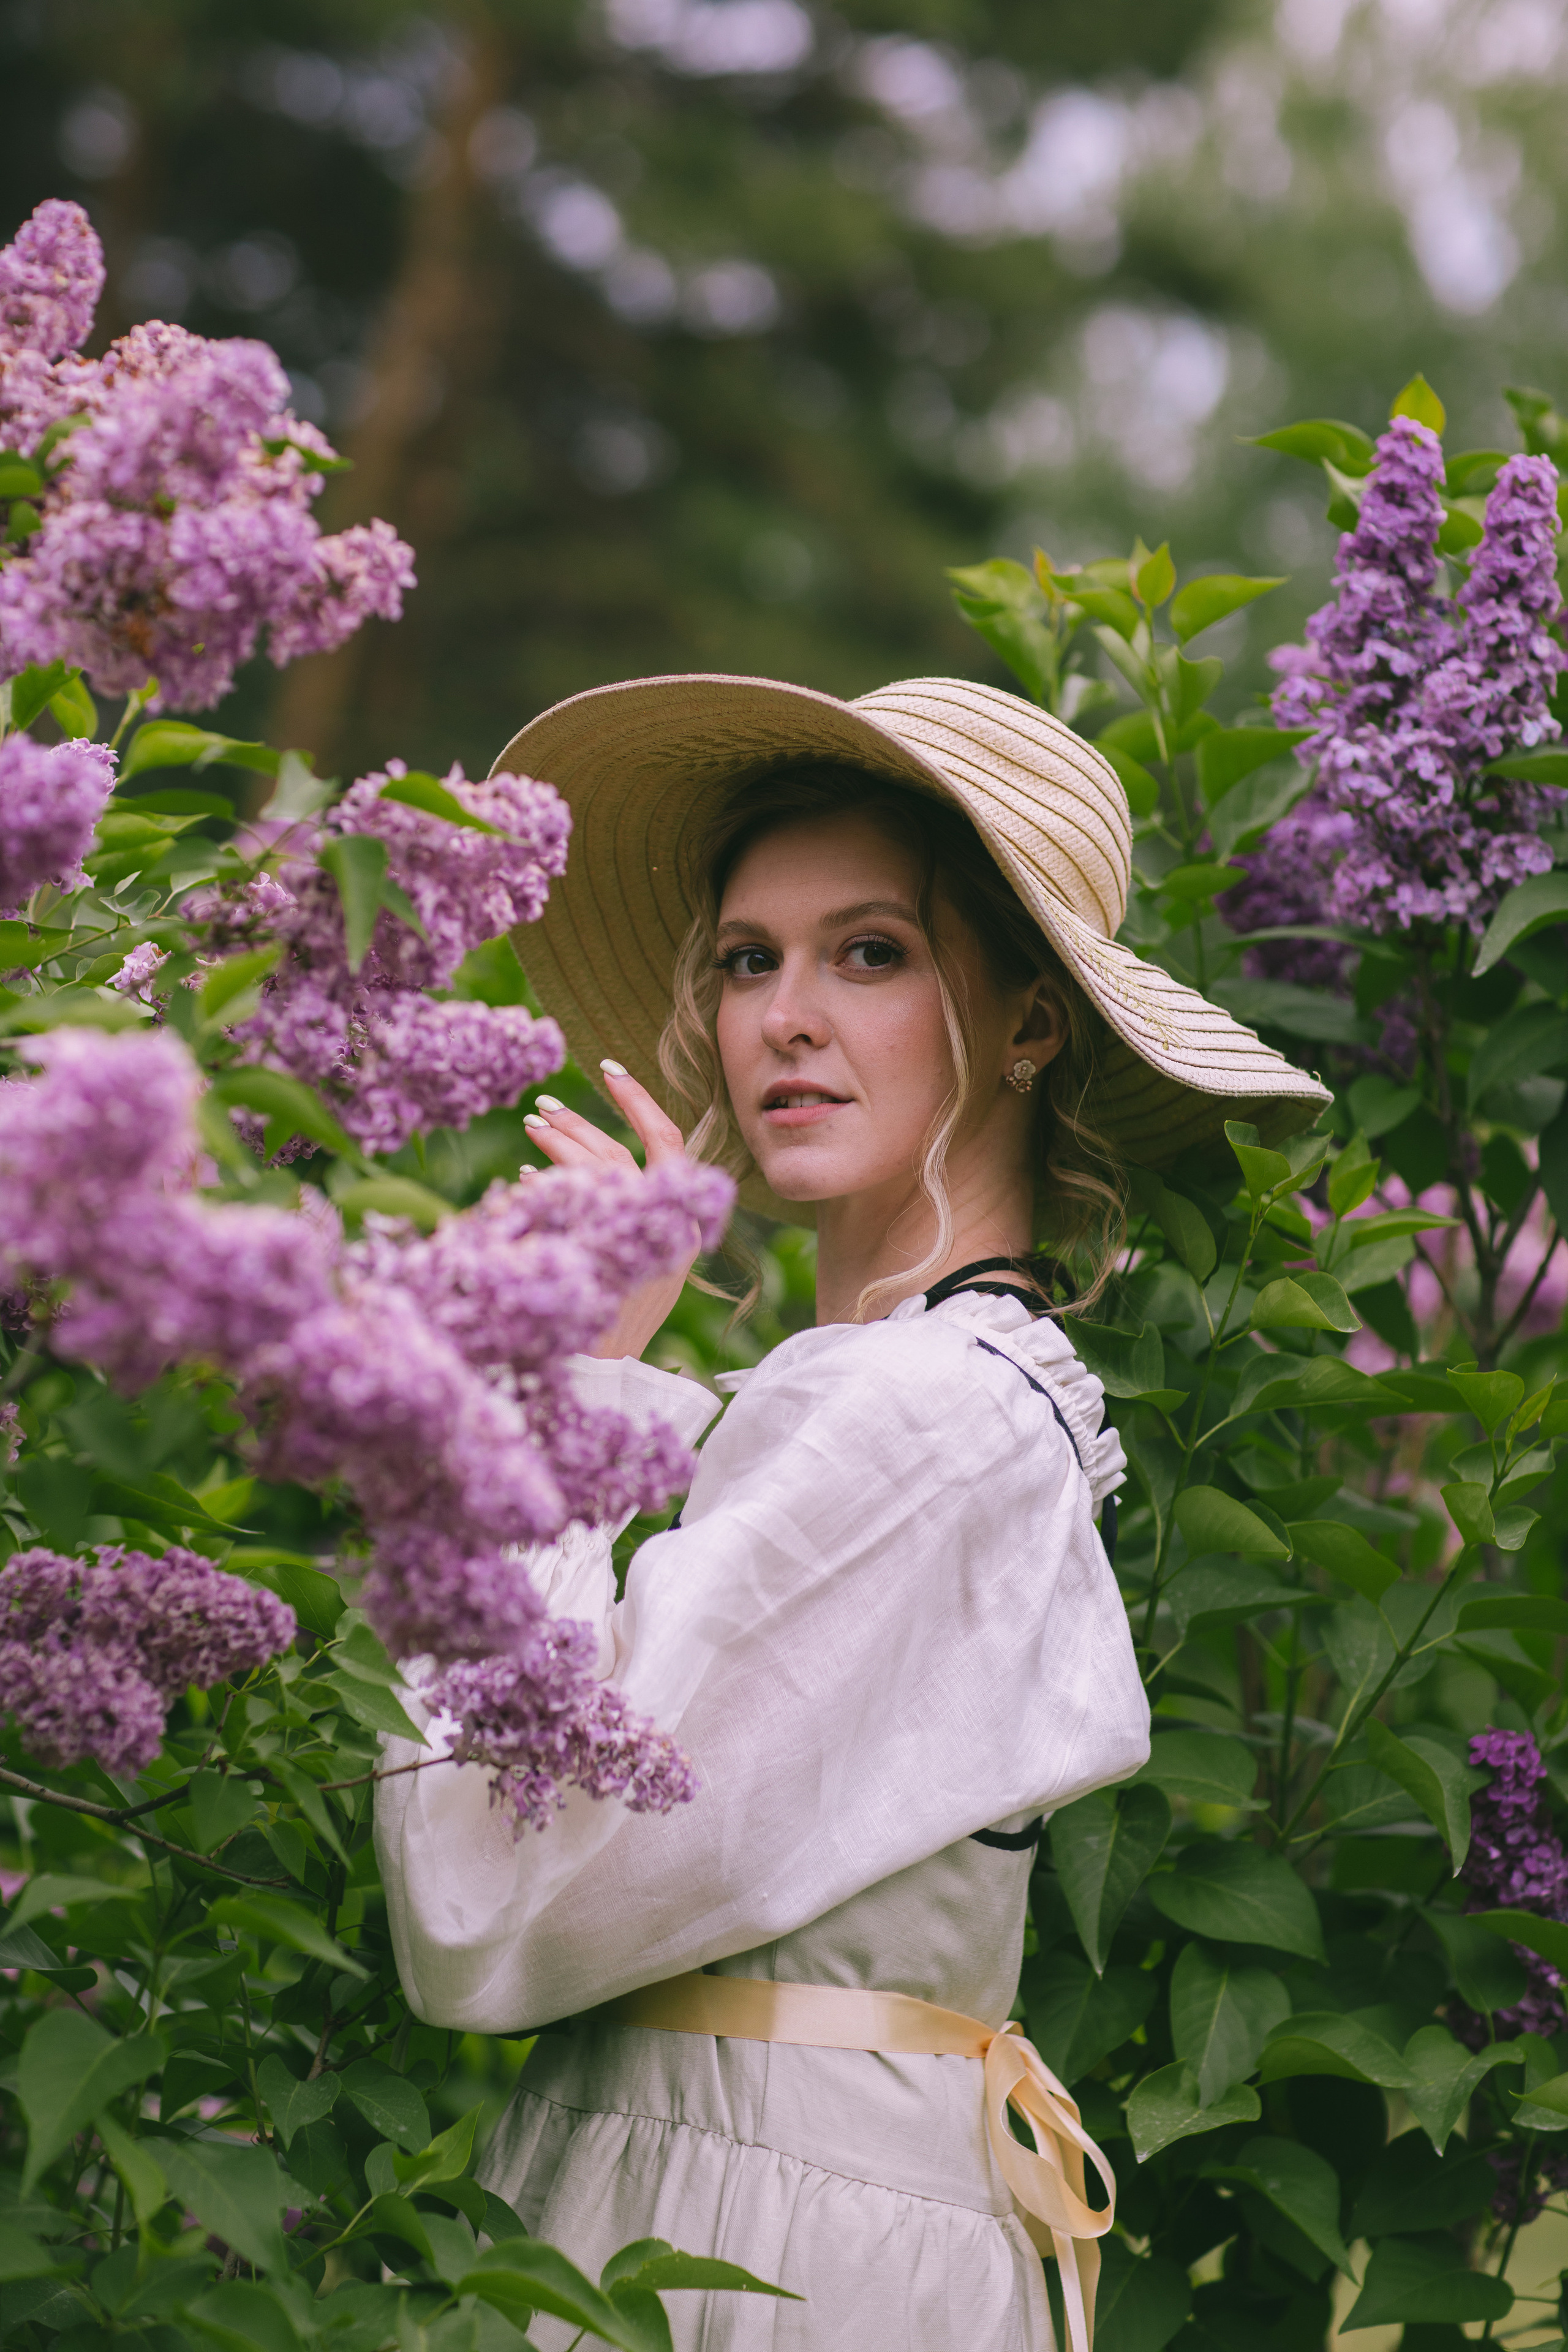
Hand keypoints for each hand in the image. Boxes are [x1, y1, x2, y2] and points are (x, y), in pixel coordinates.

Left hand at [522, 1061, 700, 1361]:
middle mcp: (666, 1229)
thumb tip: (573, 1163)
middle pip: (618, 1155)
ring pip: (593, 1174)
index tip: (609, 1068)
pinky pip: (566, 1208)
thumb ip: (619, 1209)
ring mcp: (634, 1245)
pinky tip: (522, 1179)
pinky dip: (544, 1187)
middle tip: (543, 1105)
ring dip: (558, 1145)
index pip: (667, 1142)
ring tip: (530, 1125)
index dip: (638, 1102)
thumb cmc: (616, 1315)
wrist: (608, 1373)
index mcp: (681, 1224)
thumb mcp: (631, 1255)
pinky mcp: (600, 1260)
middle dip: (579, 1124)